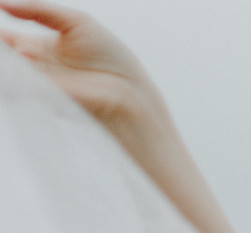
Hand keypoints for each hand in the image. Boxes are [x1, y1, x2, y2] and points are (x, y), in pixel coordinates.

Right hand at [1, 1, 173, 150]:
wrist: (130, 92)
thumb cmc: (111, 58)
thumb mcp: (76, 22)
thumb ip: (37, 10)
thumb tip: (2, 2)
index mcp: (36, 47)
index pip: (4, 38)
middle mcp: (31, 65)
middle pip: (3, 53)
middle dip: (2, 47)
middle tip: (4, 40)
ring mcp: (33, 82)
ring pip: (6, 69)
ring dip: (6, 60)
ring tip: (12, 50)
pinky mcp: (39, 96)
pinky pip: (12, 85)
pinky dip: (10, 74)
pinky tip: (17, 60)